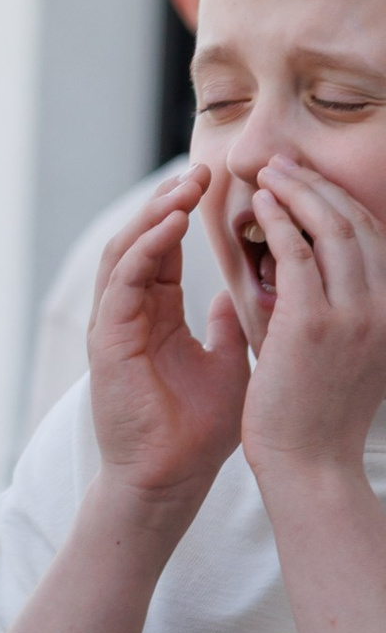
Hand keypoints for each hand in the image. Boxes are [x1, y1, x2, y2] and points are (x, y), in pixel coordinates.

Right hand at [86, 160, 246, 503]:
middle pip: (141, 240)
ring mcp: (113, 326)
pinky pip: (122, 280)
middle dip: (169, 201)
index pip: (165, 249)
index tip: (220, 185)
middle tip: (203, 170)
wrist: (171, 479)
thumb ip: (229, 327)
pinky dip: (145, 247)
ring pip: (125, 251)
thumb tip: (234, 296)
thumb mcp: (229, 365)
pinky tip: (172, 223)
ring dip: (154, 214)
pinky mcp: (107, 340)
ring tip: (187, 186)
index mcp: (155, 316)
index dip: (187, 213)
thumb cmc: (198, 433)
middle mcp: (128, 315)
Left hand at [237, 156, 385, 480]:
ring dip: (298, 192)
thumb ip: (333, 313)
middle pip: (357, 222)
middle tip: (285, 164)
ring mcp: (353, 313)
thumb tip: (305, 280)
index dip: (339, 202)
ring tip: (269, 174)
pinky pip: (297, 253)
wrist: (310, 467)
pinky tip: (258, 206)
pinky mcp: (314, 323)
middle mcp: (381, 306)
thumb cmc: (314, 418)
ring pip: (331, 227)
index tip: (307, 182)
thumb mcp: (341, 356)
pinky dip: (279, 222)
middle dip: (319, 186)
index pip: (372, 238)